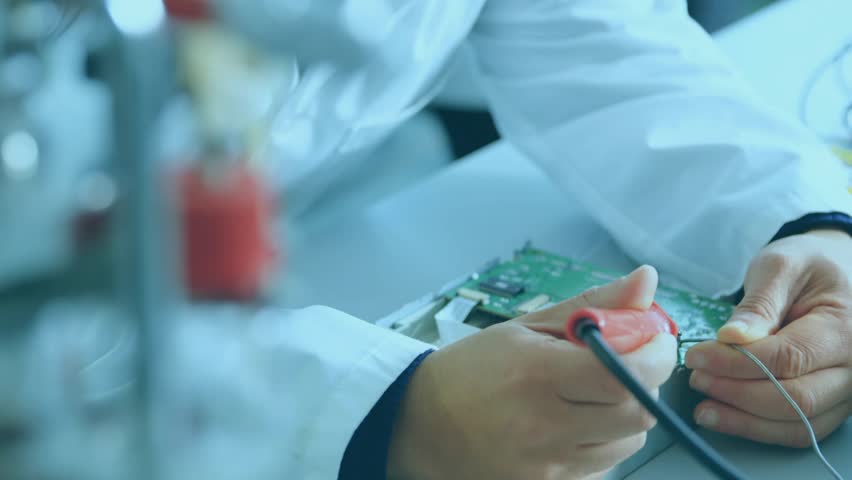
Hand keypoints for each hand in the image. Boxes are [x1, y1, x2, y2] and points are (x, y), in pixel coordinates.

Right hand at [387, 266, 677, 479]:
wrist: (420, 424)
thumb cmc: (473, 368)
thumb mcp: (527, 327)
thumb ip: (592, 305)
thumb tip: (647, 279)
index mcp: (536, 375)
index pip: (625, 373)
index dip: (655, 355)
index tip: (654, 340)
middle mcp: (542, 426)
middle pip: (636, 414)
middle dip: (645, 385)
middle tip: (626, 365)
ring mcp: (544, 466)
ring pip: (625, 446)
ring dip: (623, 416)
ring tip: (591, 396)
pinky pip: (600, 469)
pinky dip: (600, 445)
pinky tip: (571, 426)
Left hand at [686, 230, 851, 446]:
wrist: (836, 273)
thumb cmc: (808, 266)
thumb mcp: (780, 266)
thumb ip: (757, 304)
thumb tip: (731, 339)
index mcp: (844, 327)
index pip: (788, 357)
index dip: (736, 363)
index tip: (696, 357)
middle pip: (796, 398)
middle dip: (737, 393)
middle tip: (696, 379)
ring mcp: (847, 390)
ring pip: (798, 423)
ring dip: (745, 420)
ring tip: (704, 406)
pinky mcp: (833, 403)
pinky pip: (799, 429)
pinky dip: (759, 429)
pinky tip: (725, 416)